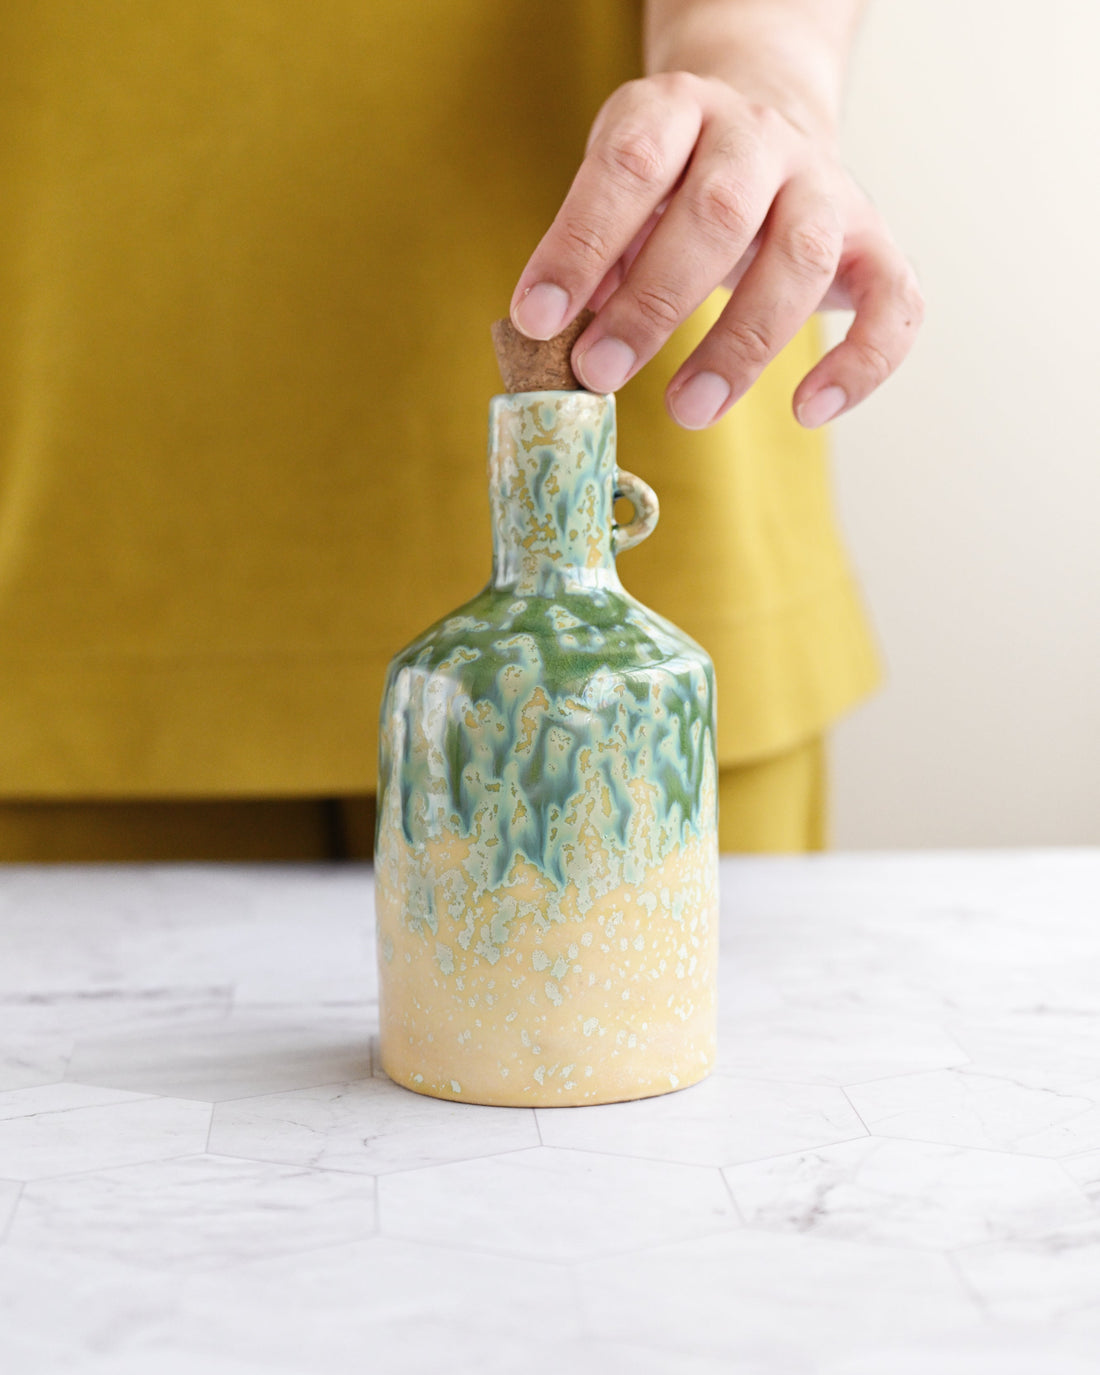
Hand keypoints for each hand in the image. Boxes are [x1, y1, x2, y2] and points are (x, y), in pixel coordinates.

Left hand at [509, 71, 922, 429]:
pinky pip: (894, 302)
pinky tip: (807, 410)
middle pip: (719, 211)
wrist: (766, 127)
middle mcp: (759, 137)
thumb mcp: (621, 197)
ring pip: (801, 257)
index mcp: (679, 111)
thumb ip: (597, 253)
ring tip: (688, 410)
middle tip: (601, 374)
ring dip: (742, 344)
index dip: (580, 242)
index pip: (629, 164)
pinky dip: (860, 363)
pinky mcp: (876, 242)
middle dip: (654, 302)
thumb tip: (567, 328)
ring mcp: (825, 186)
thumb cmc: (673, 184)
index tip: (539, 319)